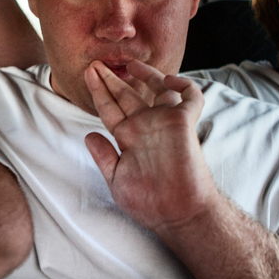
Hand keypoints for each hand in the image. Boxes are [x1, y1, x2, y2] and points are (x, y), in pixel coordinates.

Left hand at [83, 60, 214, 234]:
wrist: (177, 216)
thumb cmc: (149, 204)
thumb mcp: (116, 180)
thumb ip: (103, 157)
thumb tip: (89, 136)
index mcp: (128, 137)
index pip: (110, 108)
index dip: (99, 91)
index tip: (88, 74)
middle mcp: (145, 127)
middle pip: (127, 95)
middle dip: (112, 78)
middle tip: (96, 62)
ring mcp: (164, 123)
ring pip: (158, 89)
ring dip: (146, 74)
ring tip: (130, 63)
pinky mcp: (183, 124)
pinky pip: (190, 96)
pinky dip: (183, 85)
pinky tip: (168, 80)